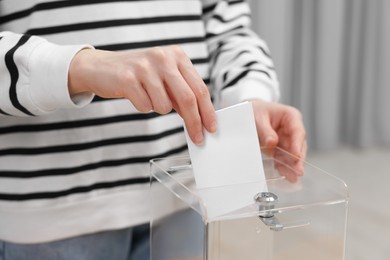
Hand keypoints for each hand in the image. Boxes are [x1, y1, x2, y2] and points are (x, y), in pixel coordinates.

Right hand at [68, 46, 215, 143]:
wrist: (100, 67)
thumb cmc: (138, 75)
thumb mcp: (165, 77)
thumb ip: (182, 93)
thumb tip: (199, 118)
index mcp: (177, 55)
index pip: (199, 88)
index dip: (207, 111)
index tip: (211, 128)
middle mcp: (163, 58)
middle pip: (188, 98)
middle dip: (194, 122)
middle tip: (197, 138)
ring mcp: (145, 67)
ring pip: (165, 106)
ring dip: (159, 108)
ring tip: (148, 96)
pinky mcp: (128, 78)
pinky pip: (146, 107)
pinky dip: (143, 107)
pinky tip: (136, 95)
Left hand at [251, 99, 306, 181]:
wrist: (249, 112)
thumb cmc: (256, 110)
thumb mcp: (258, 118)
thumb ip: (265, 130)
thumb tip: (272, 143)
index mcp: (290, 117)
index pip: (298, 131)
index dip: (297, 145)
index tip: (296, 156)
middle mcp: (292, 129)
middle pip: (298, 145)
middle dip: (297, 159)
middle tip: (298, 171)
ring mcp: (286, 139)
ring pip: (292, 155)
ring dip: (291, 166)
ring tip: (292, 177)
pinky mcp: (280, 148)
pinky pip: (283, 158)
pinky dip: (283, 167)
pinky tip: (284, 175)